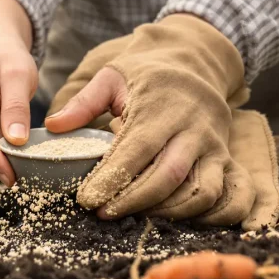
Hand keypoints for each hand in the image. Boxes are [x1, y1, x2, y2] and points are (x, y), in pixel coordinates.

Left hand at [47, 14, 255, 225]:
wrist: (198, 60)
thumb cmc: (147, 72)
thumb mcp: (112, 76)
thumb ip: (84, 103)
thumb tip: (53, 126)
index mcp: (161, 108)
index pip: (135, 151)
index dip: (111, 180)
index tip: (86, 200)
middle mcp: (192, 129)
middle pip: (167, 177)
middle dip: (133, 202)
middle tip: (102, 213)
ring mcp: (213, 146)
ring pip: (199, 192)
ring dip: (166, 213)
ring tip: (133, 216)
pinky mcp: (224, 159)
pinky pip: (223, 197)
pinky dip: (200, 216)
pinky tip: (168, 219)